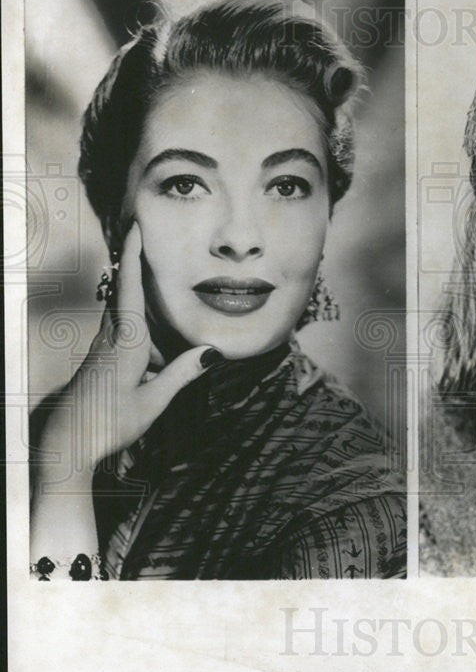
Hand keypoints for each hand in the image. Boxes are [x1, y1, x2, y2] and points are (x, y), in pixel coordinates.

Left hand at [43, 223, 220, 471]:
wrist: (67, 445)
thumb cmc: (108, 424)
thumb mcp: (153, 402)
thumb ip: (182, 374)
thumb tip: (212, 351)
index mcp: (125, 342)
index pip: (129, 286)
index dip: (134, 255)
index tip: (138, 226)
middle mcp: (110, 339)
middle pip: (125, 293)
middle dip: (138, 268)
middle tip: (152, 243)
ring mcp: (103, 349)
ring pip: (126, 317)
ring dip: (145, 308)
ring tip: (166, 310)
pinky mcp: (101, 362)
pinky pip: (124, 336)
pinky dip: (142, 332)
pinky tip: (156, 354)